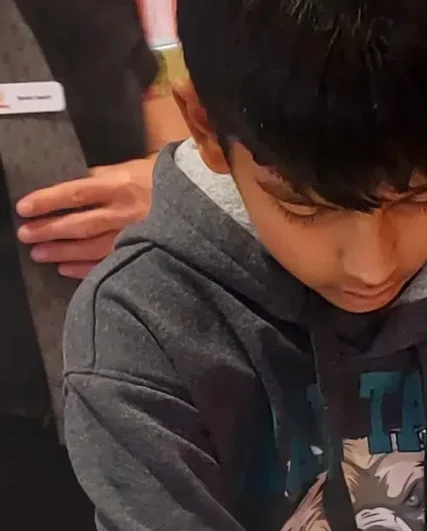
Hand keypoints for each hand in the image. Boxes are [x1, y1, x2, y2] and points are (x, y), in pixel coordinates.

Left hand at [15, 157, 154, 277]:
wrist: (206, 200)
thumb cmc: (167, 180)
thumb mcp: (135, 168)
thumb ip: (105, 177)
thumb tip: (77, 184)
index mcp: (120, 186)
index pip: (75, 194)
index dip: (48, 201)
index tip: (24, 208)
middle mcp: (126, 213)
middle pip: (80, 224)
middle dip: (50, 231)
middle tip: (25, 236)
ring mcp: (137, 236)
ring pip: (93, 247)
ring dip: (63, 252)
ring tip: (39, 255)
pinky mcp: (146, 252)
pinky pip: (112, 263)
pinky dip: (87, 269)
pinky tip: (66, 269)